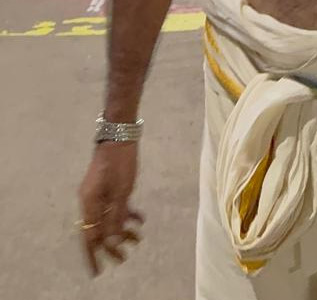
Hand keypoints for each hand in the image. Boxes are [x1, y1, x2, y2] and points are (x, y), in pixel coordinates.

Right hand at [78, 142, 143, 275]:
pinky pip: (114, 206)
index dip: (94, 255)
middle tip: (124, 258)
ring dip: (121, 230)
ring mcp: (98, 192)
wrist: (120, 133)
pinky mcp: (107, 185)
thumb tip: (111, 240)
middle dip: (111, 245)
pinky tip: (140, 219)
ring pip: (108, 218)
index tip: (99, 272)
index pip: (89, 236)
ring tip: (138, 239)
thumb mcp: (121, 192)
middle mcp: (90, 200)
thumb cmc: (120, 162)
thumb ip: (116, 217)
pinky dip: (125, 214)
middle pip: (98, 230)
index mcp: (89, 203)